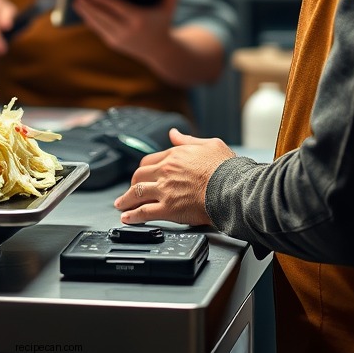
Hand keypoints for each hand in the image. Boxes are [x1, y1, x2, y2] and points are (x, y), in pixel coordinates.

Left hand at [72, 0, 177, 63]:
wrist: (160, 51)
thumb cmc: (163, 23)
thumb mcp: (169, 8)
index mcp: (139, 20)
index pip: (118, 8)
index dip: (105, 0)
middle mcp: (127, 31)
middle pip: (104, 17)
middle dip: (89, 6)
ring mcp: (119, 39)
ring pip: (98, 24)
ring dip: (85, 13)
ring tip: (75, 1)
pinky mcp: (113, 43)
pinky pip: (99, 30)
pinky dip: (90, 20)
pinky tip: (82, 11)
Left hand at [112, 127, 234, 226]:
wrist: (232, 188)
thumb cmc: (226, 168)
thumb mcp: (209, 144)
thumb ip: (188, 140)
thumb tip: (174, 133)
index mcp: (175, 155)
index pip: (150, 161)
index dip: (144, 170)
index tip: (142, 176)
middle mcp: (166, 171)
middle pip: (139, 176)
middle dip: (132, 184)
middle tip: (129, 192)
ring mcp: (165, 190)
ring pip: (137, 193)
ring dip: (126, 200)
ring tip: (121, 206)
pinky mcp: (168, 208)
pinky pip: (144, 212)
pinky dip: (133, 216)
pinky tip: (127, 218)